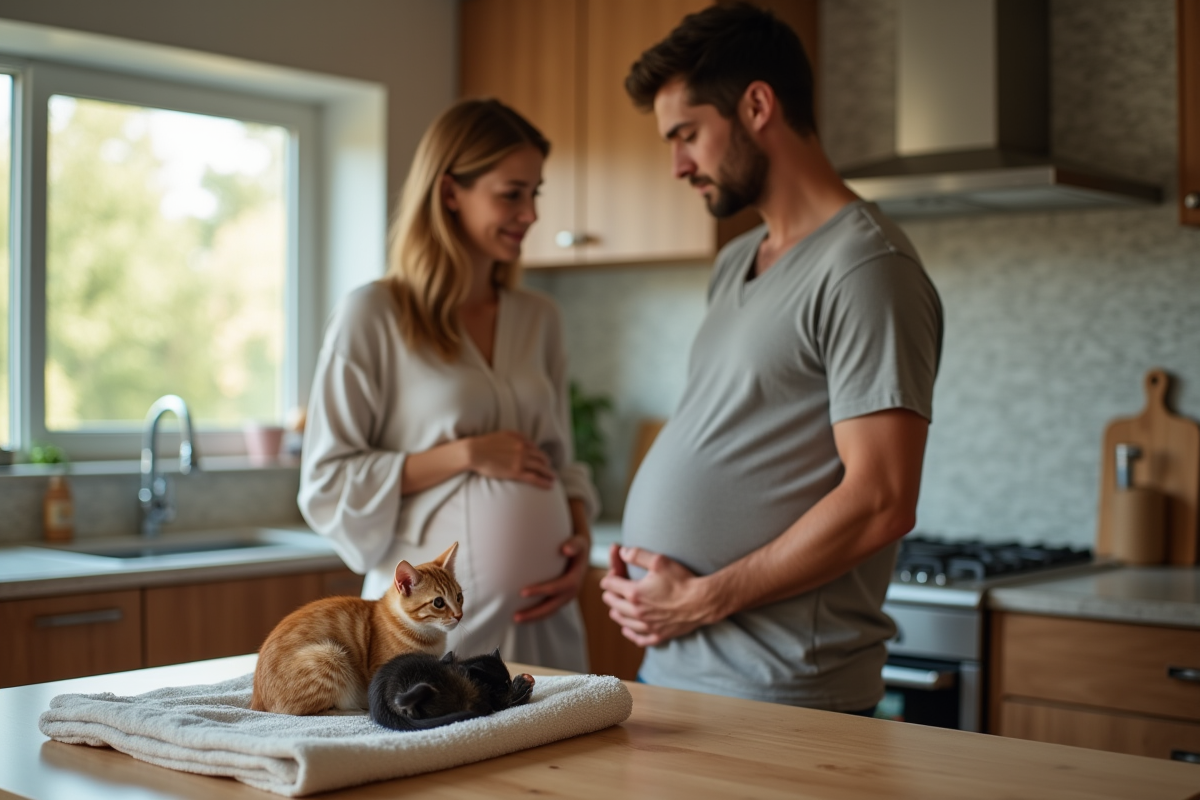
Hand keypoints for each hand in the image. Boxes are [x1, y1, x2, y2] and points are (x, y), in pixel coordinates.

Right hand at [466, 431, 553, 488]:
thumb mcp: (504, 434)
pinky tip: (549, 485)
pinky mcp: (516, 472)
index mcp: (521, 441)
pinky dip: (544, 482)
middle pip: (541, 458)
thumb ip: (518, 436)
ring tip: (553, 479)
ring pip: (541, 468)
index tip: (544, 461)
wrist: (475, 452)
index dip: (542, 456)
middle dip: (547, 465)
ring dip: (549, 474)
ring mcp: (520, 461)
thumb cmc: (486, 443)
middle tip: (550, 471)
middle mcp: (523, 450)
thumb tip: (528, 441)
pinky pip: (534, 478)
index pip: (536, 449)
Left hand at [513, 532, 590, 622]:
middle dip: (534, 613)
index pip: (557, 588)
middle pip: (552, 606)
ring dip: (534, 617)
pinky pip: (548, 609)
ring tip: (515, 619)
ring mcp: (566, 597)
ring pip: (550, 611)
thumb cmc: (576, 545)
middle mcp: (572, 592)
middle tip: (515, 616)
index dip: (541, 591)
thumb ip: (575, 545)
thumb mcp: (579, 542)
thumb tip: (566, 549)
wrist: (581, 552)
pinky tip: (522, 614)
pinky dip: (536, 614)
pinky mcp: (560, 598)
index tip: (522, 593)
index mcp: (575, 579)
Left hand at [599, 545, 716, 646]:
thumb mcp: (659, 561)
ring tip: (617, 606)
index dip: (610, 576)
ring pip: (622, 621)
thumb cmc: (682, 580)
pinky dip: (630, 633)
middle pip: (612, 603)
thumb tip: (621, 552)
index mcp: (634, 593)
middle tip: (616, 588)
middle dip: (611, 593)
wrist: (703, 601)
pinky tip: (628, 629)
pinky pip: (638, 638)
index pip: (609, 585)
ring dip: (617, 612)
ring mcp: (647, 626)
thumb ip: (637, 554)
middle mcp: (637, 612)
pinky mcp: (658, 635)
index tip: (615, 572)